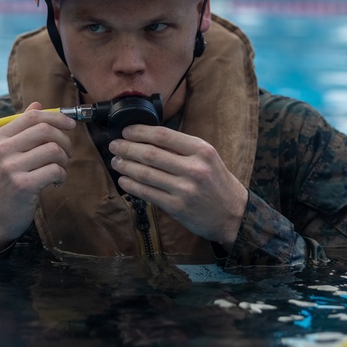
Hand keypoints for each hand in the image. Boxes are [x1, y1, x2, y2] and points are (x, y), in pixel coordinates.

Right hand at [0, 102, 74, 251]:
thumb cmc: (3, 183)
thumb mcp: (4, 153)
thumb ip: (20, 128)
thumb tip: (37, 103)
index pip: (32, 116)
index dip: (56, 117)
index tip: (70, 125)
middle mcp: (1, 149)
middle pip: (45, 130)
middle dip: (64, 140)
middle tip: (66, 153)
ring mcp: (10, 167)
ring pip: (53, 150)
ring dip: (63, 160)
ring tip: (58, 170)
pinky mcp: (23, 185)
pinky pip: (55, 170)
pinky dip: (61, 175)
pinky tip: (55, 182)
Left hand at [109, 124, 247, 250]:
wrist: (232, 214)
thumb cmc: (217, 182)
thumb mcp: (208, 158)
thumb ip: (182, 148)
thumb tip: (147, 138)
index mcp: (201, 150)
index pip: (163, 135)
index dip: (140, 132)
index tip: (126, 131)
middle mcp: (194, 168)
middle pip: (150, 154)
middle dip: (127, 148)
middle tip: (114, 145)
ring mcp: (185, 189)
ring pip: (145, 173)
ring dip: (126, 166)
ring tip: (116, 162)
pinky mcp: (177, 207)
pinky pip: (147, 193)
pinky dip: (131, 186)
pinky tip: (124, 180)